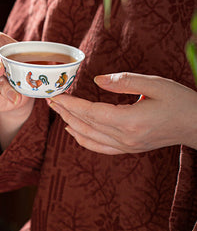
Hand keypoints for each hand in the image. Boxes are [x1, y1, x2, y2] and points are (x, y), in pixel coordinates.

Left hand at [48, 72, 196, 153]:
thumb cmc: (180, 102)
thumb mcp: (155, 84)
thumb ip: (124, 81)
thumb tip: (97, 80)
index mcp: (130, 121)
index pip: (91, 113)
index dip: (71, 104)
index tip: (56, 95)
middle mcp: (125, 138)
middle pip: (86, 126)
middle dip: (65, 112)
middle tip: (51, 99)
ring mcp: (126, 147)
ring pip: (89, 138)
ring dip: (70, 124)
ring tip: (58, 111)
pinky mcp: (128, 150)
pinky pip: (99, 148)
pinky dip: (82, 140)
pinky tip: (73, 130)